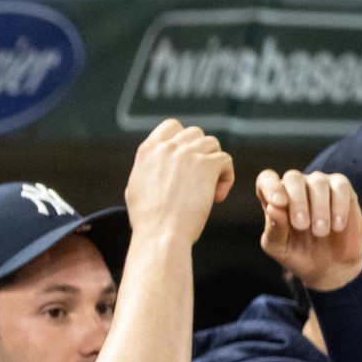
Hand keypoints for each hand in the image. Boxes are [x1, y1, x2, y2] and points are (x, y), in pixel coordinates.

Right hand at [123, 119, 235, 243]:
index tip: (187, 160)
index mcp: (147, 150)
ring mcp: (188, 155)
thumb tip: (158, 163)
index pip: (172, 126)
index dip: (183, 140)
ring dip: (214, 163)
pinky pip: (225, 160)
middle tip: (199, 177)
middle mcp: (167, 147)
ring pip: (212, 144)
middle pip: (195, 134)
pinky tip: (217, 196)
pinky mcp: (207, 166)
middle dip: (200, 153)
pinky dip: (225, 177)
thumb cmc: (148, 220)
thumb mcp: (136, 186)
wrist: (161, 235)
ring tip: (210, 187)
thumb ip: (149, 168)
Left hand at [256, 169, 361, 291]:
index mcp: (275, 199)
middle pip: (293, 177)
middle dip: (297, 201)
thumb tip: (272, 207)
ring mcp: (320, 186)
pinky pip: (341, 185)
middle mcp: (296, 188)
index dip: (271, 186)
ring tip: (321, 232)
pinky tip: (337, 225)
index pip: (266, 179)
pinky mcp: (343, 191)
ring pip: (318, 181)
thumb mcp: (279, 247)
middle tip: (302, 225)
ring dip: (319, 207)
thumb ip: (274, 227)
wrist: (329, 267)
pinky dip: (339, 205)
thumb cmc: (298, 254)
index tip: (279, 203)